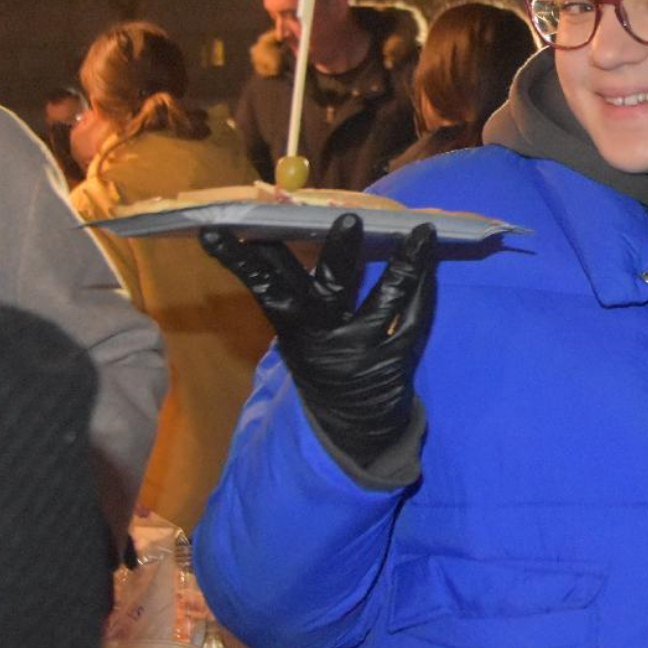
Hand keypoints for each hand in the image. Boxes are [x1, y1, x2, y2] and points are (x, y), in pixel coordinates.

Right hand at [200, 214, 436, 465]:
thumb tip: (267, 230)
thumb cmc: (319, 360)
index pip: (263, 285)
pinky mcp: (396, 358)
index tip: (215, 230)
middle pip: (331, 286)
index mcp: (293, 325)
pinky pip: (415, 317)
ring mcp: (364, 347)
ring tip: (422, 230)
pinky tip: (432, 261)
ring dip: (405, 263)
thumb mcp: (293, 329)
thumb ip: (287, 284)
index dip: (241, 258)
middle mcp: (326, 334)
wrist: (349, 428)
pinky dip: (425, 287)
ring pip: (386, 298)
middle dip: (339, 252)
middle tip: (349, 219)